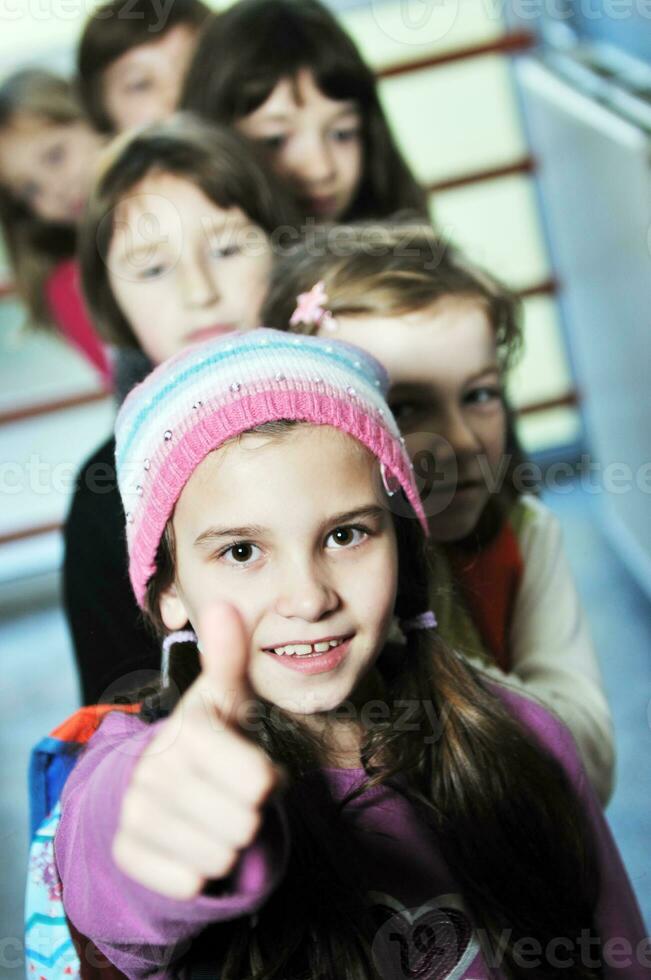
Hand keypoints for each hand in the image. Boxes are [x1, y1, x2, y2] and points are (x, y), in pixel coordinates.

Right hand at [113, 602, 278, 898]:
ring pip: (219, 856)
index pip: (258, 782)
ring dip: (227, 844)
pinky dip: (200, 872)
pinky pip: (188, 882)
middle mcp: (153, 767)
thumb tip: (226, 604)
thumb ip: (230, 658)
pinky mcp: (126, 851)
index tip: (255, 771)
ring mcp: (135, 810)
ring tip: (214, 817)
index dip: (267, 783)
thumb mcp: (226, 699)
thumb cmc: (209, 739)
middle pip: (244, 823)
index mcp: (188, 729)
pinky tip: (191, 843)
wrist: (160, 783)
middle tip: (232, 798)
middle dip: (248, 816)